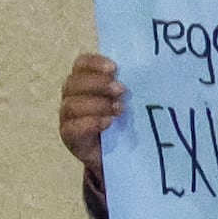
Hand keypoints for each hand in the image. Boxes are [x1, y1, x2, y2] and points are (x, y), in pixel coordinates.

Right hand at [58, 49, 124, 179]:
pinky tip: (109, 122)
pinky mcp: (69, 137)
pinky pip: (72, 128)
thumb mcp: (130, 100)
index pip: (81, 64)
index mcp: (84, 80)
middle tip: (121, 89)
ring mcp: (68, 117)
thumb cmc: (125, 121)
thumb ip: (131, 86)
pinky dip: (91, 123)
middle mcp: (71, 96)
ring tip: (120, 109)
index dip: (94, 63)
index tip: (114, 68)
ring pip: (72, 105)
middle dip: (98, 84)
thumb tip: (149, 72)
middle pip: (74, 83)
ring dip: (97, 104)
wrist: (120, 154)